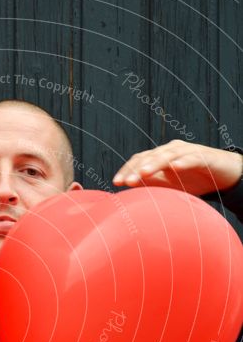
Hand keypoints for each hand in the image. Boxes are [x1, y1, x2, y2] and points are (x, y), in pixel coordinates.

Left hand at [112, 140, 242, 196]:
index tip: (116, 183)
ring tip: (143, 174)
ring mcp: (188, 152)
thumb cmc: (195, 179)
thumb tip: (129, 191)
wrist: (225, 174)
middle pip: (150, 156)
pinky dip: (183, 162)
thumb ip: (151, 185)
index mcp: (161, 157)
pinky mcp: (205, 157)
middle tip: (125, 182)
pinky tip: (175, 168)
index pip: (140, 160)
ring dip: (154, 164)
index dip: (127, 169)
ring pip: (168, 155)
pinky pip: (192, 158)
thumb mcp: (169, 186)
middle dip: (136, 169)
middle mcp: (172, 150)